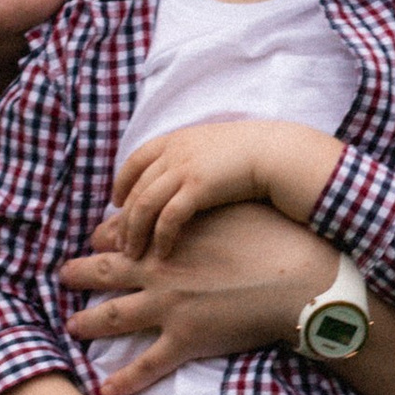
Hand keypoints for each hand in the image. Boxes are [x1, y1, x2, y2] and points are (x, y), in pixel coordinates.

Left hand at [61, 199, 331, 394]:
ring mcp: (168, 307)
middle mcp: (158, 272)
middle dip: (78, 274)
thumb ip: (199, 207)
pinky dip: (124, 379)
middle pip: (103, 272)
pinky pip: (147, 365)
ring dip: (88, 323)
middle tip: (60, 275)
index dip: (103, 237)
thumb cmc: (270, 236)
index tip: (94, 240)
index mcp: (168, 238)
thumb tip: (188, 198)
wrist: (295, 276)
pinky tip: (107, 389)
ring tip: (71, 326)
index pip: (120, 234)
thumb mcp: (228, 208)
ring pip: (113, 317)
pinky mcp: (186, 339)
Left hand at [107, 116, 340, 260]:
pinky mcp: (198, 188)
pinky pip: (168, 217)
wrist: (279, 154)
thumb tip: (181, 181)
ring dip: (134, 232)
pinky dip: (160, 237)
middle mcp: (174, 152)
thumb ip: (192, 160)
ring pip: (143, 205)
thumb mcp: (213, 149)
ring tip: (132, 255)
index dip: (121, 184)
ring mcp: (184, 168)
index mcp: (176, 140)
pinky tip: (161, 254)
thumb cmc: (253, 156)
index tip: (116, 204)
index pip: (134, 161)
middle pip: (135, 188)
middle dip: (124, 219)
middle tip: (119, 244)